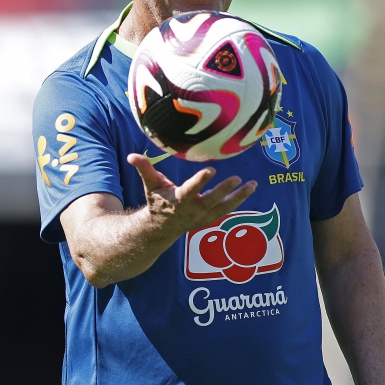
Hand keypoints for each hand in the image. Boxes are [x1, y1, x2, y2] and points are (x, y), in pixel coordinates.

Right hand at [126, 153, 256, 234]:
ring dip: (239, 197)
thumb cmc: (157, 201)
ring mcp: (202, 217)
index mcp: (178, 201)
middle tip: (237, 178)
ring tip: (253, 184)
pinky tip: (250, 189)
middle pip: (211, 200)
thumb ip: (144, 169)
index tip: (211, 170)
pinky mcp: (210, 219)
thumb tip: (131, 155)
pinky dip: (239, 201)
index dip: (201, 181)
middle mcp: (192, 210)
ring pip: (224, 207)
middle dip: (224, 190)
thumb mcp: (150, 185)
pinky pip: (227, 210)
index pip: (190, 190)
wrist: (161, 228)